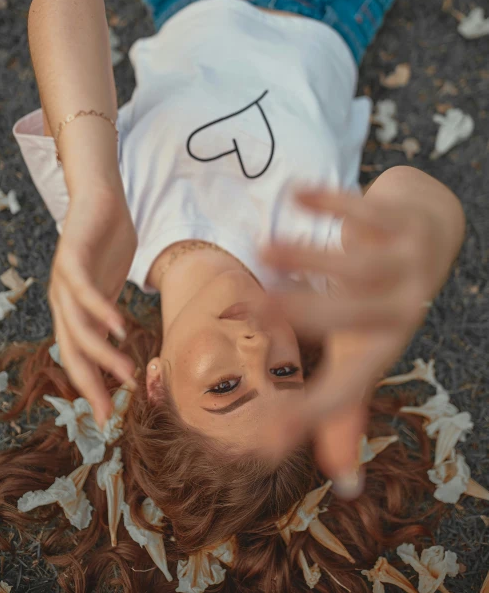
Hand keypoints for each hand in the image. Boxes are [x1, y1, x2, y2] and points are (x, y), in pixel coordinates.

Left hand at [48, 186, 137, 427]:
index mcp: (73, 311)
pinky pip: (84, 291)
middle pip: (73, 351)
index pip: (79, 358)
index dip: (91, 387)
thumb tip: (117, 343)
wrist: (100, 199)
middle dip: (91, 384)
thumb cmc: (107, 243)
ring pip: (79, 327)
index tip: (107, 417)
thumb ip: (108, 314)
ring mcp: (64, 281)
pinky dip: (101, 311)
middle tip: (108, 411)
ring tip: (125, 371)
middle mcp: (63, 302)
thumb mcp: (110, 286)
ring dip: (102, 353)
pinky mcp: (72, 259)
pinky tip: (120, 327)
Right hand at [259, 187, 434, 496]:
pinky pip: (366, 211)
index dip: (313, 414)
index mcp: (384, 347)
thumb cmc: (384, 304)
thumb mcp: (364, 352)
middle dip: (302, 312)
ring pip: (358, 263)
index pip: (348, 387)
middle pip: (353, 315)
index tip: (269, 434)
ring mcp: (407, 263)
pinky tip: (295, 193)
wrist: (429, 233)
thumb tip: (341, 482)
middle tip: (247, 308)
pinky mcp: (402, 221)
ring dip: (307, 255)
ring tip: (262, 247)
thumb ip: (346, 408)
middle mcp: (402, 309)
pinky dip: (332, 203)